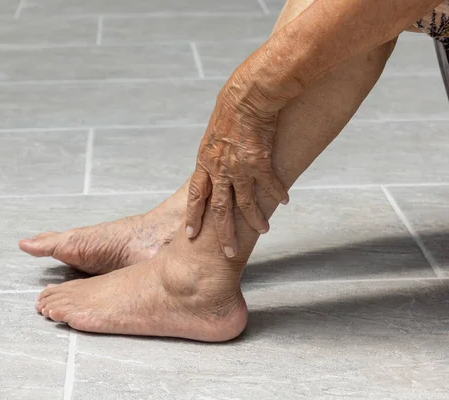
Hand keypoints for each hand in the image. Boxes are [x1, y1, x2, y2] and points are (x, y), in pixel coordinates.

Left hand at [185, 81, 288, 257]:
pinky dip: (277, 194)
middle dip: (223, 233)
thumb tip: (218, 154)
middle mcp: (220, 169)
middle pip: (218, 209)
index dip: (193, 216)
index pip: (195, 196)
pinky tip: (284, 201)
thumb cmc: (231, 105)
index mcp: (205, 161)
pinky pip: (269, 185)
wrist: (248, 95)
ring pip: (245, 203)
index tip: (190, 234)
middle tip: (227, 252)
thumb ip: (216, 148)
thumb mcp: (215, 130)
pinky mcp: (260, 163)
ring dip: (254, 220)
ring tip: (264, 231)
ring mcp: (239, 168)